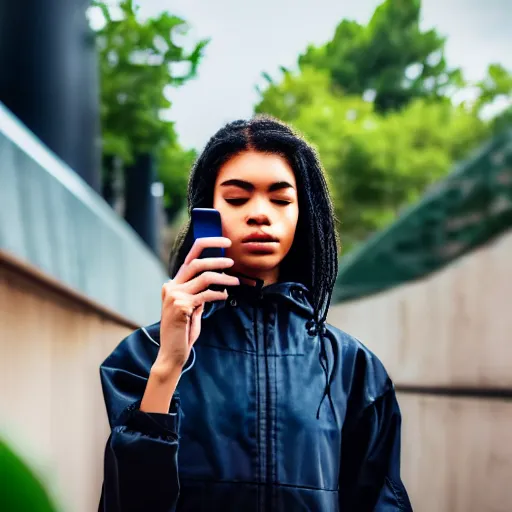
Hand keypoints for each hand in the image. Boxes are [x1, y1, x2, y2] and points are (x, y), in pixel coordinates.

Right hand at [155, 237, 238, 374]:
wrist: (172, 353)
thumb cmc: (183, 331)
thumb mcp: (192, 308)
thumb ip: (198, 294)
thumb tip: (215, 281)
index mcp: (173, 284)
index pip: (190, 256)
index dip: (208, 244)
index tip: (225, 241)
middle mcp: (171, 286)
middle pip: (197, 262)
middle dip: (217, 259)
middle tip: (233, 262)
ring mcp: (174, 296)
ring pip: (204, 277)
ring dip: (224, 278)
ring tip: (236, 281)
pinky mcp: (181, 306)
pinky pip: (206, 295)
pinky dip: (219, 294)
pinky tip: (225, 297)